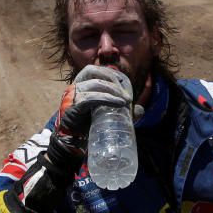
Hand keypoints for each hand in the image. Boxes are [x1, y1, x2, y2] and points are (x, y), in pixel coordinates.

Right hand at [43, 65, 131, 181]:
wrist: (72, 142)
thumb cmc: (88, 124)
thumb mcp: (106, 114)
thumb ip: (122, 110)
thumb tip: (140, 109)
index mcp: (81, 85)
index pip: (94, 70)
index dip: (110, 73)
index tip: (124, 83)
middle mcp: (75, 87)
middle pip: (93, 72)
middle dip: (113, 80)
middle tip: (127, 95)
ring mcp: (72, 96)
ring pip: (94, 84)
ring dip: (113, 90)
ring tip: (126, 101)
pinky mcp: (73, 107)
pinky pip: (91, 98)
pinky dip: (107, 99)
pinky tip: (119, 104)